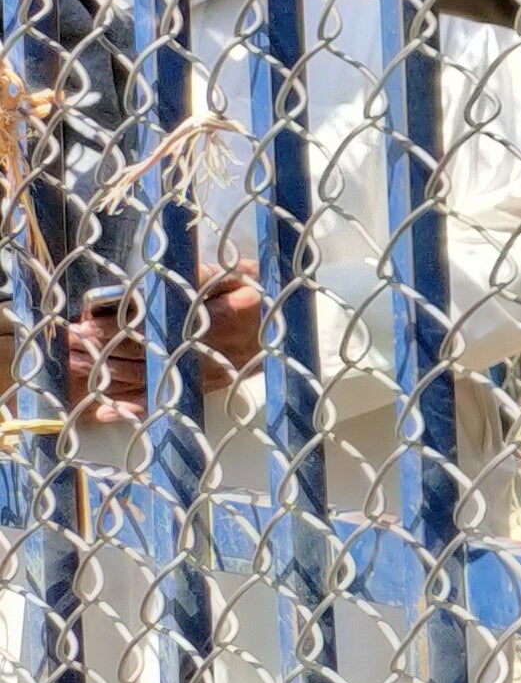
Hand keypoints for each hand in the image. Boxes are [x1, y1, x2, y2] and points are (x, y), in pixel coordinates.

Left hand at [60, 268, 271, 423]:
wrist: (287, 334)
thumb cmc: (261, 298)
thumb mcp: (242, 276)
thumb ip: (210, 275)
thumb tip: (182, 269)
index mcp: (204, 321)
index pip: (151, 325)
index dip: (115, 325)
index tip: (85, 321)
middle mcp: (196, 351)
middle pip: (139, 351)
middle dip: (101, 347)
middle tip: (69, 341)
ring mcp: (194, 374)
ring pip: (141, 377)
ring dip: (105, 375)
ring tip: (74, 366)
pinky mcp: (196, 389)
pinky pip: (162, 402)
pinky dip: (132, 410)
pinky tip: (104, 413)